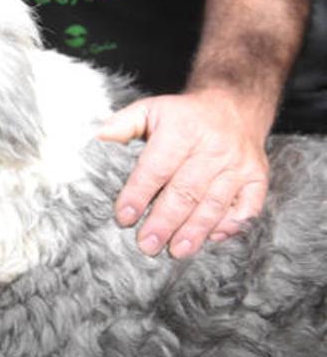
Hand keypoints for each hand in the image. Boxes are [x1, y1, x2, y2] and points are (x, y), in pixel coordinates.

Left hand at [98, 89, 269, 259]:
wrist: (234, 105)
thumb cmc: (183, 115)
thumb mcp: (150, 109)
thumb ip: (123, 124)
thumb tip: (98, 139)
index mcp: (182, 131)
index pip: (157, 167)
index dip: (139, 194)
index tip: (124, 217)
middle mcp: (213, 149)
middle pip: (186, 191)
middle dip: (165, 222)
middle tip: (147, 245)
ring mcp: (238, 165)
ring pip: (214, 203)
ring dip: (194, 231)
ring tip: (175, 251)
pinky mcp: (257, 177)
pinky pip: (248, 206)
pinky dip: (230, 225)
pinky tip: (212, 239)